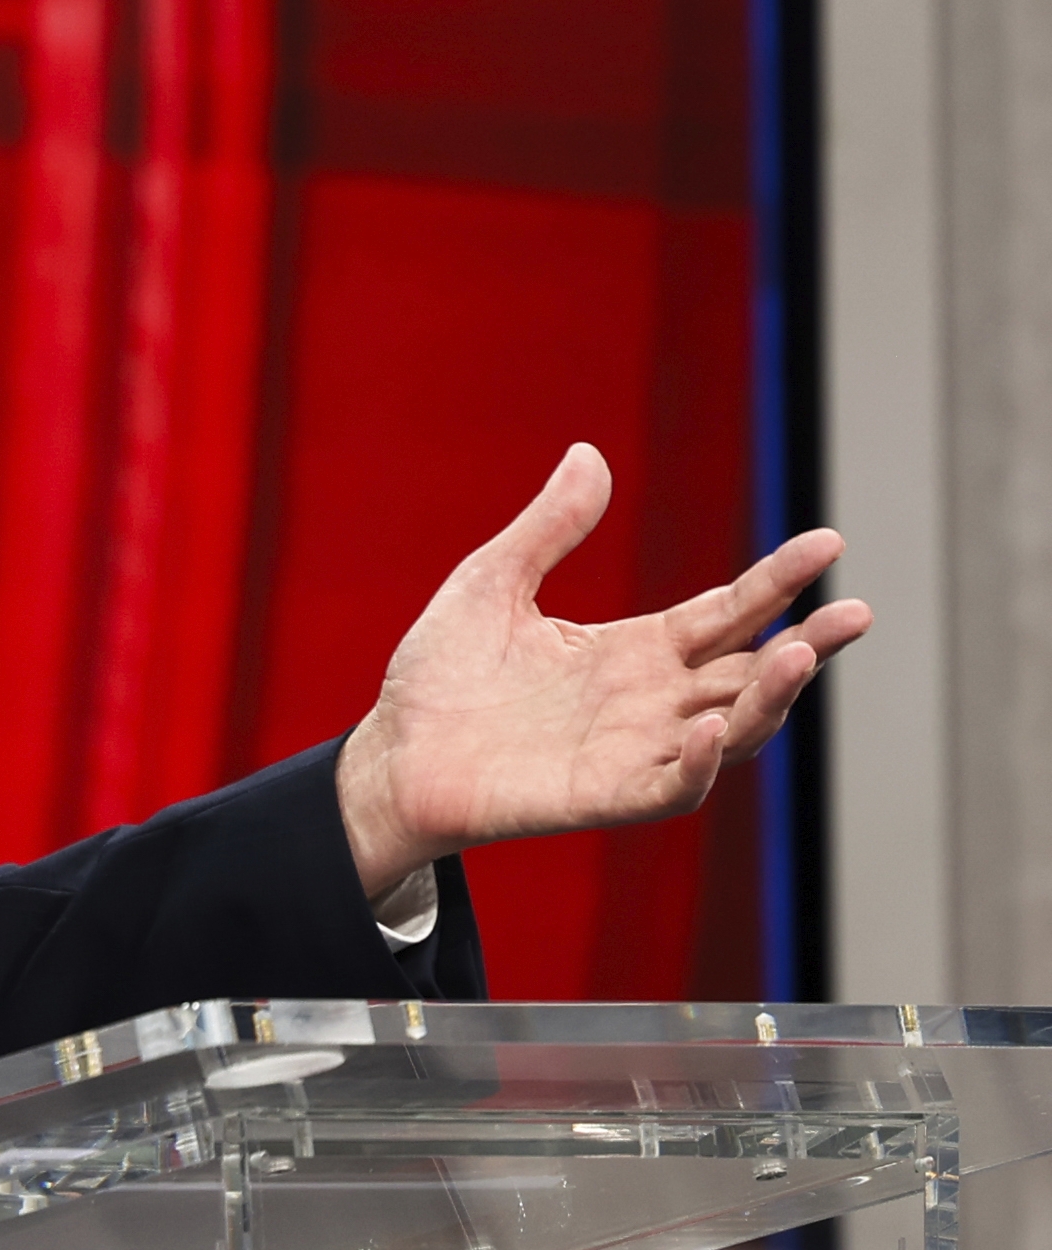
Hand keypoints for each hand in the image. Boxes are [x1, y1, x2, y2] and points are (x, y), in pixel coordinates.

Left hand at [333, 443, 869, 897]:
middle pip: (750, 672)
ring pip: (732, 729)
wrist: (394, 754)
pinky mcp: (604, 796)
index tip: (827, 542)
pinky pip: (672, 787)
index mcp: (635, 650)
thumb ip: (548, 527)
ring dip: (768, 698)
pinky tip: (710, 728)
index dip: (776, 581)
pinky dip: (698, 763)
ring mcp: (634, 751)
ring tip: (796, 653)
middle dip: (806, 645)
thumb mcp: (493, 583)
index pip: (726, 611)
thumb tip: (589, 453)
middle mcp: (650, 701)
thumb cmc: (441, 678)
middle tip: (855, 611)